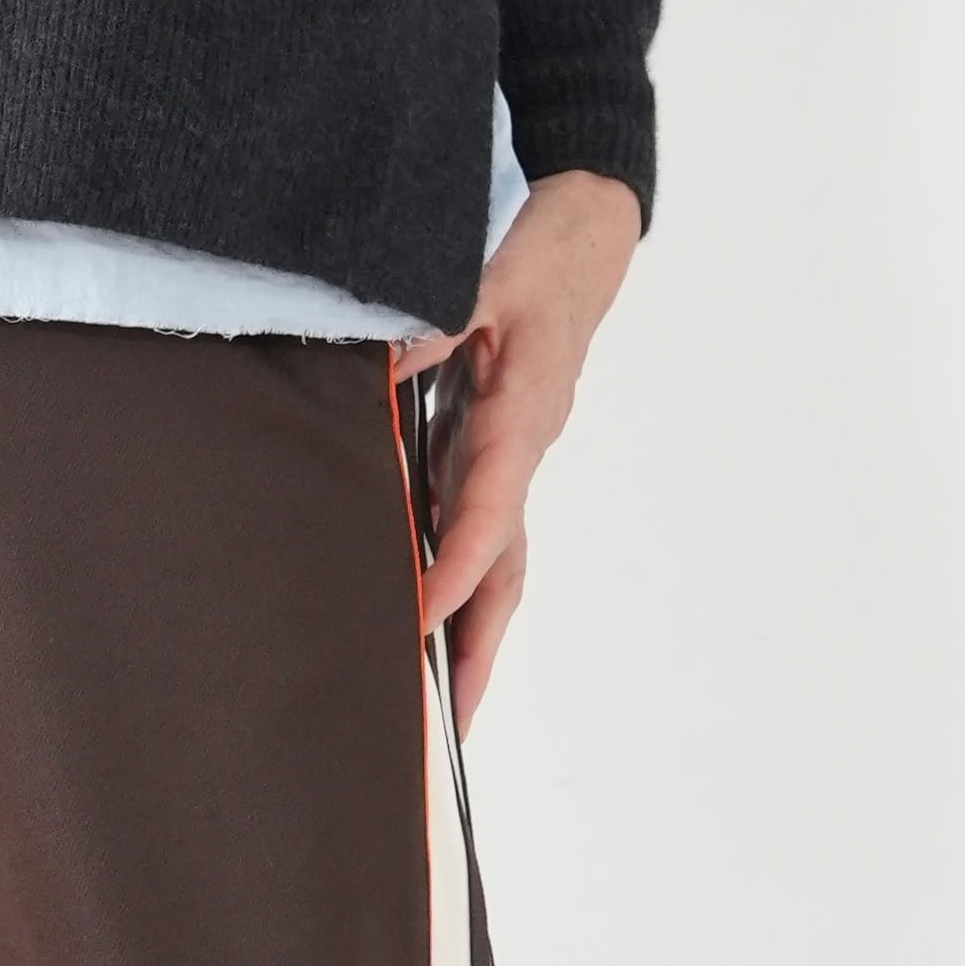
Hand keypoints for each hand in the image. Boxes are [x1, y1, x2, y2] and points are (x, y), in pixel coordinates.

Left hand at [398, 167, 641, 735]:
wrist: (584, 242)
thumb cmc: (538, 260)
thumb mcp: (480, 279)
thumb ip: (429, 327)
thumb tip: (380, 369)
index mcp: (519, 418)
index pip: (489, 511)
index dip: (457, 569)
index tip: (423, 618)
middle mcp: (521, 453)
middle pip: (506, 568)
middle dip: (481, 646)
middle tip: (455, 723)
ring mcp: (510, 459)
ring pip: (498, 561)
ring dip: (473, 632)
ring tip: (444, 707)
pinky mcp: (494, 452)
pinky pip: (479, 532)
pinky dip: (458, 584)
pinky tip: (426, 621)